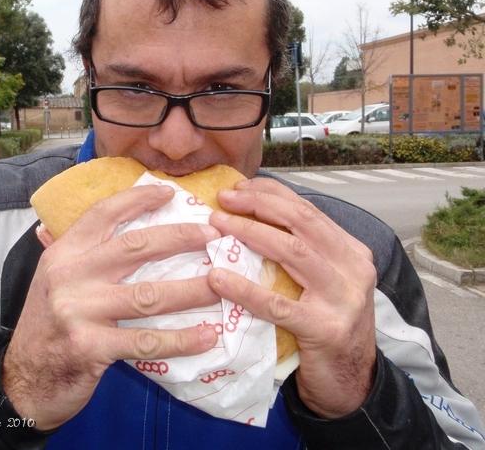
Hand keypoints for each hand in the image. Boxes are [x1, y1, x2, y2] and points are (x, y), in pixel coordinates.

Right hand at [3, 184, 221, 429]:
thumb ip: (73, 251)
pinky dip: (180, 340)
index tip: (170, 194)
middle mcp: (70, 275)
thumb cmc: (46, 325)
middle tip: (213, 236)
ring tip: (223, 286)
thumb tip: (95, 220)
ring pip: (148, 295)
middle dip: (179, 238)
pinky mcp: (92, 347)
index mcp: (63, 253)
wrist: (24, 379)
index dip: (138, 200)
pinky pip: (146, 341)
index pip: (103, 214)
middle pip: (134, 247)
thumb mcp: (52, 280)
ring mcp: (80, 311)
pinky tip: (207, 336)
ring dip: (191, 291)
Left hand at [208, 177, 376, 417]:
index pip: (307, 209)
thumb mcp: (321, 281)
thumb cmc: (326, 325)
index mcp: (350, 251)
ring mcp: (342, 299)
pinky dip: (245, 289)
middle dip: (258, 204)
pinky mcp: (325, 329)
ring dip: (249, 233)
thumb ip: (299, 250)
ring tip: (216, 225)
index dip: (270, 193)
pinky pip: (277, 304)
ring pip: (291, 251)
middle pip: (300, 221)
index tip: (237, 187)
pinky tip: (217, 279)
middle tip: (223, 199)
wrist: (351, 382)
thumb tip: (249, 214)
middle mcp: (352, 268)